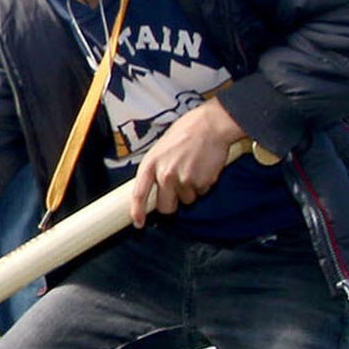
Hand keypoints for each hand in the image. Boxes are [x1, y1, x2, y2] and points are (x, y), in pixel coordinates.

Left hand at [131, 94, 244, 224]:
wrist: (211, 125)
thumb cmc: (186, 131)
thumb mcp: (161, 147)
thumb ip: (156, 167)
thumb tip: (154, 186)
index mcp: (151, 164)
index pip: (139, 194)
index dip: (137, 212)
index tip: (138, 223)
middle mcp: (165, 174)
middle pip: (166, 206)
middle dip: (172, 204)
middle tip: (178, 191)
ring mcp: (184, 180)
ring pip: (187, 200)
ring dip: (190, 190)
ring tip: (194, 167)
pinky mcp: (202, 183)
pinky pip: (201, 192)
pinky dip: (203, 184)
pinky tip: (204, 167)